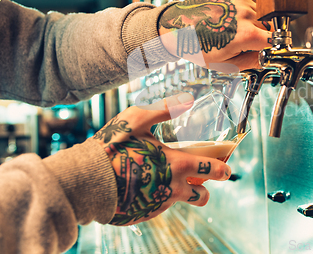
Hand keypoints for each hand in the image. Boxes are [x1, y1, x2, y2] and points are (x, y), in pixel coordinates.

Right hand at [91, 93, 230, 225]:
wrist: (86, 180)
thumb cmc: (112, 146)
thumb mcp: (137, 119)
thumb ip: (164, 108)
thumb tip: (188, 98)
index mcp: (176, 164)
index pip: (211, 171)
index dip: (223, 170)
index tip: (226, 169)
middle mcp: (171, 188)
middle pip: (202, 196)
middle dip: (207, 189)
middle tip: (203, 181)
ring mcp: (157, 204)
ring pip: (180, 202)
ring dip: (181, 193)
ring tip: (168, 180)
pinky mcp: (142, 214)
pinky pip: (157, 207)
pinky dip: (157, 197)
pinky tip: (144, 185)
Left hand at [158, 0, 272, 71]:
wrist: (178, 26)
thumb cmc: (197, 45)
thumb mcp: (224, 64)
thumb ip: (249, 62)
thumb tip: (263, 59)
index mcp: (245, 35)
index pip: (273, 40)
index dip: (269, 45)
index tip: (266, 47)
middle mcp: (245, 14)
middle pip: (266, 25)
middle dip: (259, 33)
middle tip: (242, 39)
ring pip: (259, 11)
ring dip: (252, 19)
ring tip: (232, 26)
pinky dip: (244, 7)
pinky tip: (230, 15)